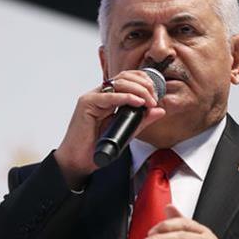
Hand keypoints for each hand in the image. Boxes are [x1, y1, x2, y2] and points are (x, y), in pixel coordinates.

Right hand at [54, 70, 165, 188]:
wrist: (79, 160)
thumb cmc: (97, 146)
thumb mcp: (126, 131)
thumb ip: (142, 120)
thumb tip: (159, 110)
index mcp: (108, 97)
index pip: (128, 79)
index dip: (144, 82)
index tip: (156, 95)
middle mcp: (100, 94)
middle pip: (125, 77)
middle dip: (144, 85)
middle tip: (154, 99)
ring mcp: (93, 97)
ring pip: (119, 83)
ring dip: (138, 90)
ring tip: (149, 101)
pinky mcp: (87, 104)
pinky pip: (109, 96)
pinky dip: (126, 97)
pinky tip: (138, 102)